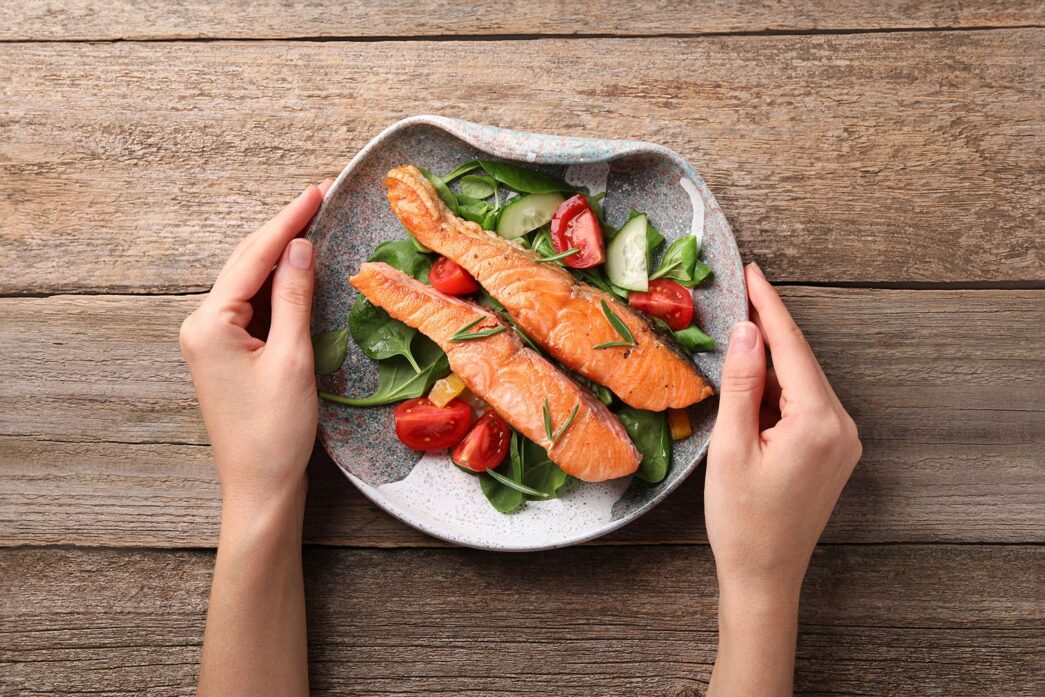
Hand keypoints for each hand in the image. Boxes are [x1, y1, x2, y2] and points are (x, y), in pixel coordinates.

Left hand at [180, 181, 330, 507]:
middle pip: (245, 263)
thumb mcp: (292, 360)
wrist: (259, 487)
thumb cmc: (275, 432)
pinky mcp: (225, 354)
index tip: (317, 191)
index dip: (288, 222)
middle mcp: (201, 325)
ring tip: (312, 224)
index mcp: (210, 324)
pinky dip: (276, 286)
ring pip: (248, 282)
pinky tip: (297, 270)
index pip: (254, 258)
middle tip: (319, 199)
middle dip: (282, 231)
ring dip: (279, 255)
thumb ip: (295, 298)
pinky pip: (251, 306)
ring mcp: (210, 340)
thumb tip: (300, 247)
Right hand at [705, 263, 860, 695]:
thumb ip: (741, 385)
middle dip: (768, 329)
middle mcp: (841, 426)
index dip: (769, 306)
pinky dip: (778, 389)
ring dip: (770, 362)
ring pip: (802, 382)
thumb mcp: (731, 448)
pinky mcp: (833, 452)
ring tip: (736, 340)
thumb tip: (746, 331)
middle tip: (738, 295)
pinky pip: (805, 404)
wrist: (765, 575)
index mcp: (818, 421)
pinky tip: (753, 384)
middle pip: (801, 361)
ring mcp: (842, 440)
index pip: (791, 348)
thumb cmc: (741, 520)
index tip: (752, 271)